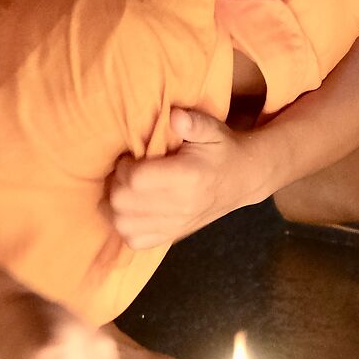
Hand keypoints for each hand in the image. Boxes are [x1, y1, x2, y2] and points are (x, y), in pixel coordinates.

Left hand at [107, 106, 267, 249]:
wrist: (242, 180)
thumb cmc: (222, 151)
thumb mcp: (212, 130)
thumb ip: (193, 123)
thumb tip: (174, 116)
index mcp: (188, 177)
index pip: (136, 179)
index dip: (125, 166)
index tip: (131, 157)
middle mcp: (181, 206)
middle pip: (123, 203)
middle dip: (117, 183)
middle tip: (127, 171)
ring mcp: (176, 225)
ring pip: (123, 225)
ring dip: (116, 206)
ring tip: (126, 189)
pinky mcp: (172, 237)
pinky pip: (135, 241)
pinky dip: (126, 226)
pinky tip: (133, 209)